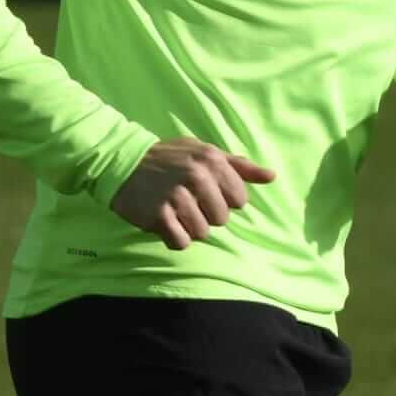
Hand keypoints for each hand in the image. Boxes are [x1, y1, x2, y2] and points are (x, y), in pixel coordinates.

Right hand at [109, 138, 276, 250]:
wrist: (123, 162)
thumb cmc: (169, 158)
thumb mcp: (204, 153)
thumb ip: (239, 166)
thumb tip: (272, 176)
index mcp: (212, 159)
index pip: (239, 200)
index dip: (223, 199)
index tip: (204, 190)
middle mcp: (197, 176)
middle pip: (222, 219)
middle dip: (205, 214)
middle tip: (184, 199)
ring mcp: (177, 197)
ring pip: (202, 233)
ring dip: (188, 226)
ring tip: (173, 209)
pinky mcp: (159, 216)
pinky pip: (181, 242)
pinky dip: (173, 237)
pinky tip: (164, 221)